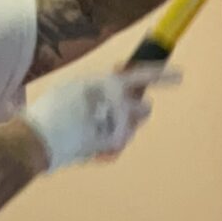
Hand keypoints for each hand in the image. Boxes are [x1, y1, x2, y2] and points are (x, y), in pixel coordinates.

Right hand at [26, 69, 179, 171]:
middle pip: (145, 107)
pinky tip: (91, 144)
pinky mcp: (117, 143)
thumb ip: (102, 87)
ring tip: (96, 129)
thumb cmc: (52, 111)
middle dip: (136, 111)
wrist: (41, 137)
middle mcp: (120, 101)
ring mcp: (120, 124)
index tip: (180, 75)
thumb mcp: (77, 87)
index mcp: (110, 82)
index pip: (144, 75)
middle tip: (118, 114)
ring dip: (123, 128)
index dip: (163, 75)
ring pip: (134, 126)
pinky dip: (110, 145)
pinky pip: (121, 143)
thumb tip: (119, 86)